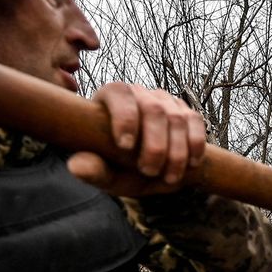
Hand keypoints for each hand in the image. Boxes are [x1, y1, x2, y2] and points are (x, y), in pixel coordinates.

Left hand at [66, 82, 206, 195]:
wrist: (149, 171)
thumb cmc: (121, 168)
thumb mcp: (107, 175)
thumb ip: (93, 171)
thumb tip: (75, 166)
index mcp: (112, 98)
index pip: (120, 95)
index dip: (124, 117)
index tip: (125, 146)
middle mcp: (140, 94)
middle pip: (153, 110)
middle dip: (154, 145)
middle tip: (149, 171)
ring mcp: (165, 101)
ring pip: (176, 118)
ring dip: (176, 152)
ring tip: (169, 177)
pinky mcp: (186, 113)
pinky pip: (196, 122)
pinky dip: (195, 144)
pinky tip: (191, 164)